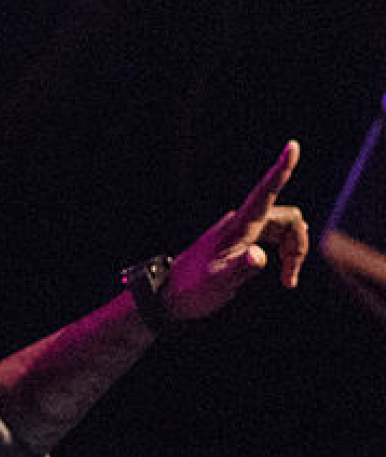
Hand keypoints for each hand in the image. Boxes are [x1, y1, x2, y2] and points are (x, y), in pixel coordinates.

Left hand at [165, 141, 308, 320]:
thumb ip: (241, 269)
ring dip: (293, 252)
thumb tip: (259, 256)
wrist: (171, 296)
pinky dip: (285, 254)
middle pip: (289, 219)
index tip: (292, 146)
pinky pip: (276, 237)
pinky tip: (284, 274)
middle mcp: (242, 223)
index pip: (265, 193)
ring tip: (287, 281)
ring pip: (285, 229)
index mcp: (238, 226)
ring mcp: (243, 231)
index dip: (281, 169)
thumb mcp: (219, 283)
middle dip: (298, 245)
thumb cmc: (193, 289)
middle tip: (288, 280)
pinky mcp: (243, 241)